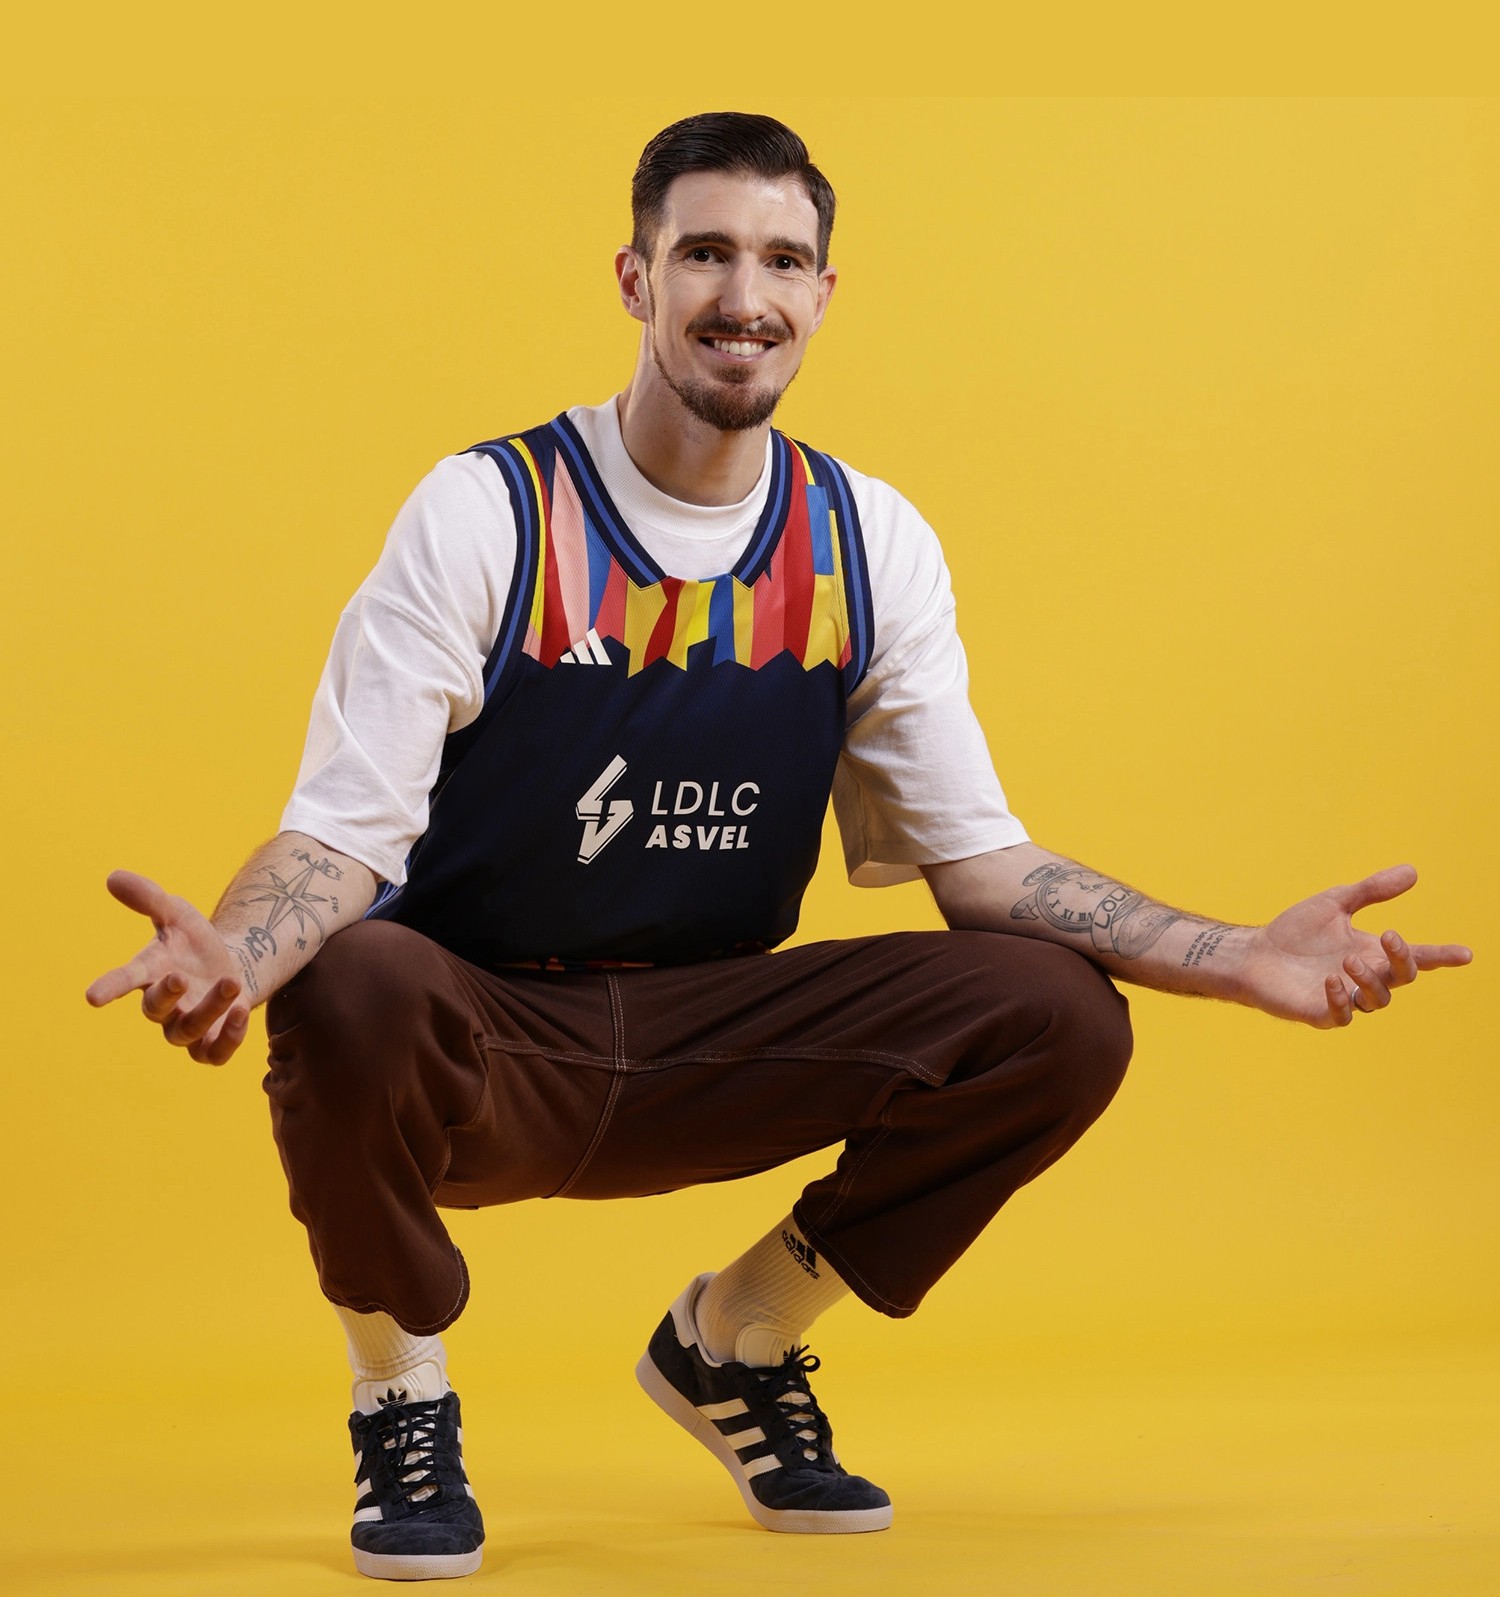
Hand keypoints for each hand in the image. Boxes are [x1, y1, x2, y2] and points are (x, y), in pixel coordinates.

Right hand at [85, 870, 248, 1064]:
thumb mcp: (177, 914)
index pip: (125, 981)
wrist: (230, 965)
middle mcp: (165, 1005)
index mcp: (151, 973)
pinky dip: (229, 1038)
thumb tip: (113, 876)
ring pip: (188, 1032)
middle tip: (180, 978)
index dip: (110, 988)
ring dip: (210, 1009)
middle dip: (165, 996)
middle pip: (154, 1011)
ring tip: (231, 982)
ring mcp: (188, 1027)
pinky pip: (216, 1054)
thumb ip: (150, 898)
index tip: (92, 996)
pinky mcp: (213, 1043)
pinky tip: (242, 1012)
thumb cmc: (194, 942)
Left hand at [1238, 864, 1471, 1027]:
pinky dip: (1341, 1000)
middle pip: (1402, 977)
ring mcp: (1345, 998)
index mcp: (1373, 953)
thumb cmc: (1294, 932)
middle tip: (1386, 936)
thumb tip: (1413, 871)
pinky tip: (1331, 981)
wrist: (1253, 954)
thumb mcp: (1335, 904)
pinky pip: (1342, 1016)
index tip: (1466, 954)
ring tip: (1348, 959)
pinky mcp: (1320, 1013)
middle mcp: (1364, 977)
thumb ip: (1371, 891)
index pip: (1416, 957)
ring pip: (1378, 1000)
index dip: (1441, 956)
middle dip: (1402, 958)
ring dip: (1370, 979)